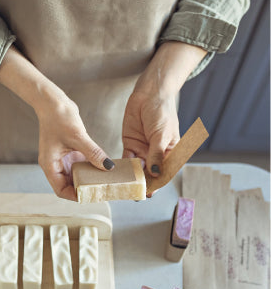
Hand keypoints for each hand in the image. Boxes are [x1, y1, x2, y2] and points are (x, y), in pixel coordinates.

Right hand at [0, 46, 113, 200]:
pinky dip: (91, 168)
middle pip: (69, 185)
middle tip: (101, 191)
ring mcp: (63, 159)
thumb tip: (108, 167)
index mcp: (50, 165)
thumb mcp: (77, 136)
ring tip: (104, 182)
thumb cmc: (58, 117)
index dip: (74, 196)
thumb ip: (93, 153)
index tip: (90, 195)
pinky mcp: (70, 152)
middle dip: (84, 189)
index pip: (60, 190)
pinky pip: (81, 165)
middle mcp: (55, 164)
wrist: (53, 101)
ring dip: (89, 179)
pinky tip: (103, 168)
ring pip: (76, 176)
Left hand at [122, 42, 207, 196]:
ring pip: (136, 169)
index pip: (165, 173)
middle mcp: (156, 155)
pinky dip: (121, 167)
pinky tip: (116, 174)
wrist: (149, 94)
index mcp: (170, 154)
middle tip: (133, 194)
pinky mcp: (130, 145)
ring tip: (123, 187)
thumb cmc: (162, 112)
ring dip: (130, 177)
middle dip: (142, 183)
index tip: (149, 193)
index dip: (157, 184)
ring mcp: (143, 150)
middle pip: (149, 174)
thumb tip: (156, 173)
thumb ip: (156, 154)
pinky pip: (126, 160)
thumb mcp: (161, 134)